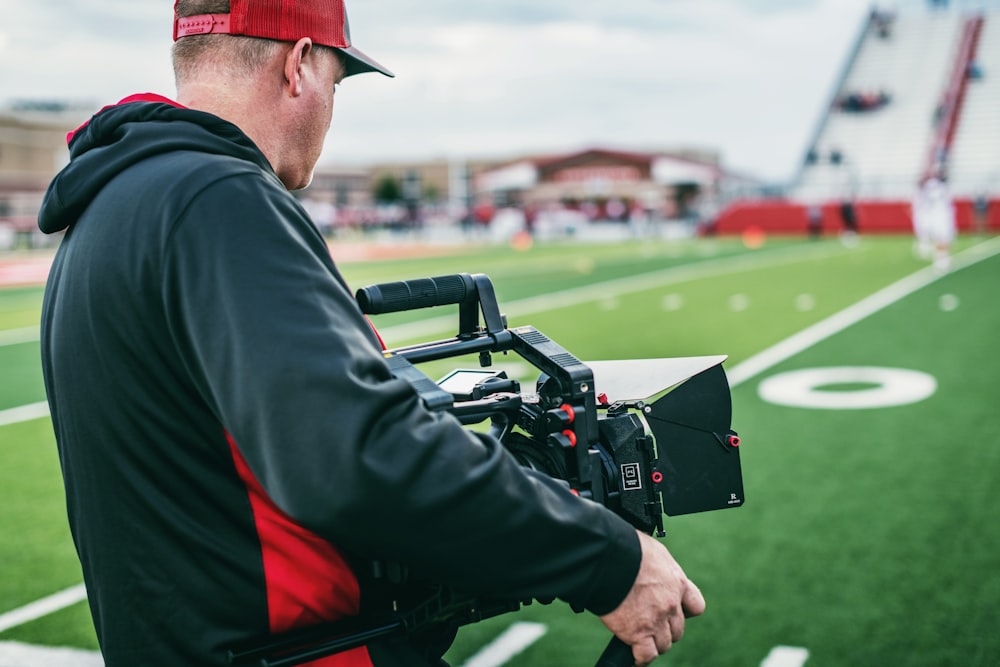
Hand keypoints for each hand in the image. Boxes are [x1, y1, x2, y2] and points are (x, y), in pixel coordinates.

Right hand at [599, 531, 705, 665]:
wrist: (608, 556)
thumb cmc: (626, 547)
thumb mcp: (653, 552)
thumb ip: (658, 568)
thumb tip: (651, 568)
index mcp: (677, 583)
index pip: (695, 606)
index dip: (684, 611)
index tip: (672, 611)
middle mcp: (671, 604)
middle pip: (677, 630)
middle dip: (665, 629)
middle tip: (649, 623)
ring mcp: (655, 621)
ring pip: (664, 644)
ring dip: (653, 642)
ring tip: (640, 637)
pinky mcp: (637, 633)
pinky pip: (646, 655)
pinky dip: (641, 658)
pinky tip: (635, 654)